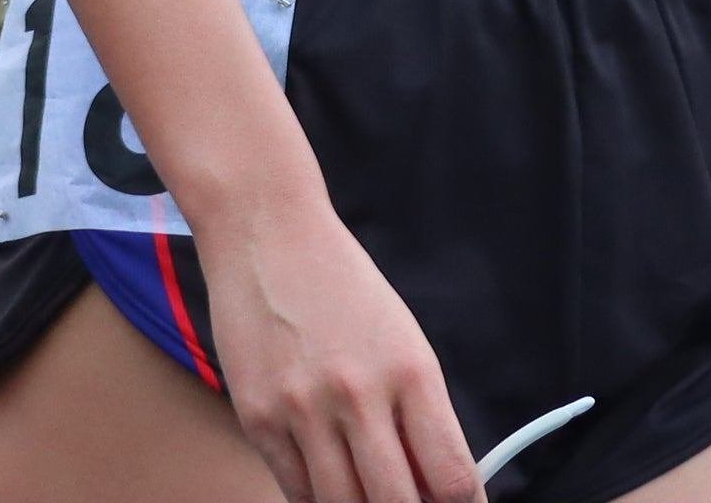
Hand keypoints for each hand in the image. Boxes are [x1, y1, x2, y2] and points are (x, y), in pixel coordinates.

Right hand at [196, 198, 476, 502]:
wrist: (267, 233)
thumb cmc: (342, 286)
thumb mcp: (402, 341)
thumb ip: (420, 415)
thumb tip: (436, 486)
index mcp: (411, 372)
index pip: (451, 475)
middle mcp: (359, 395)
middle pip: (396, 502)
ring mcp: (303, 410)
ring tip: (368, 492)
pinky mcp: (258, 418)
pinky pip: (294, 489)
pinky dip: (316, 497)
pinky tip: (329, 484)